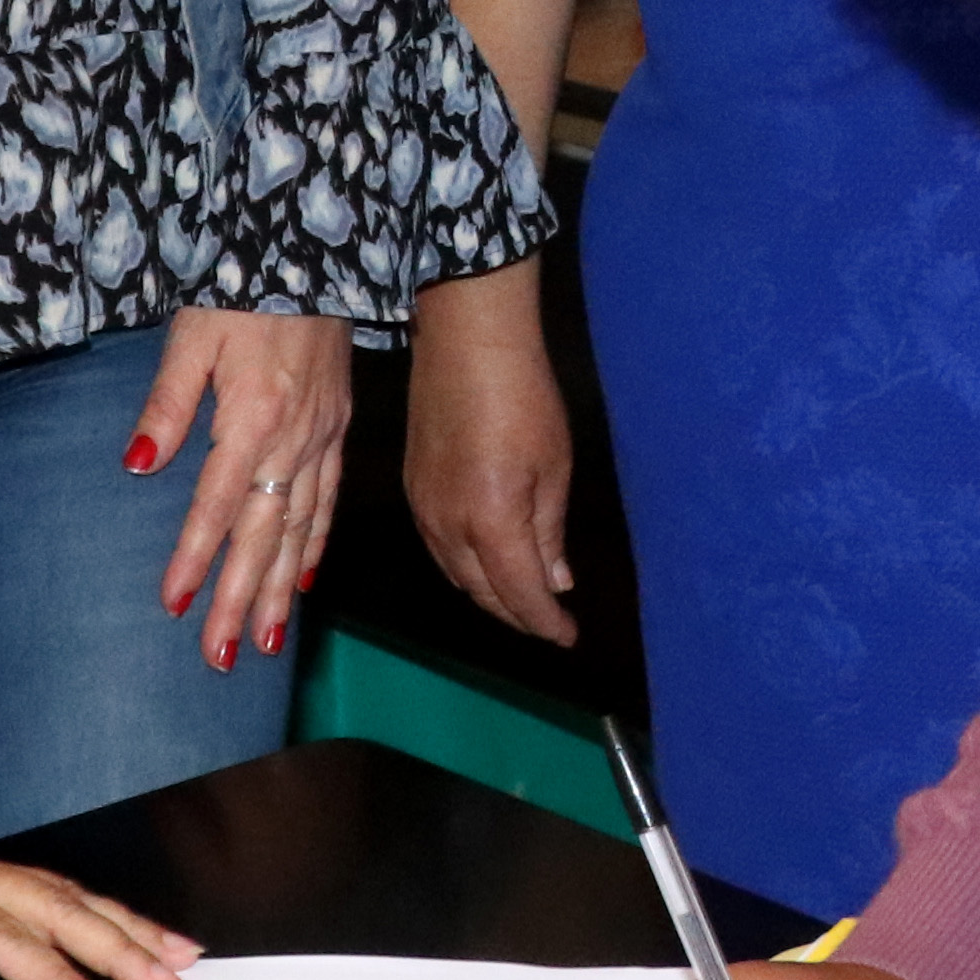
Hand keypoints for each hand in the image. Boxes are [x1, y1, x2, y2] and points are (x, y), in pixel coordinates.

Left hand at [131, 308, 350, 670]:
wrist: (312, 247)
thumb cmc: (242, 286)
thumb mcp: (193, 333)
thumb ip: (167, 402)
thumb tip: (139, 464)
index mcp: (252, 417)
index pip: (217, 504)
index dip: (194, 557)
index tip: (173, 605)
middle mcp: (293, 438)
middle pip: (263, 533)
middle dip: (241, 599)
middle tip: (220, 657)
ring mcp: (322, 436)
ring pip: (300, 527)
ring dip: (279, 588)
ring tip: (263, 641)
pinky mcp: (337, 426)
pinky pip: (328, 499)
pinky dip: (315, 544)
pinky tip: (303, 579)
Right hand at [403, 261, 577, 647]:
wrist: (466, 342)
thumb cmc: (524, 397)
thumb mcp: (554, 467)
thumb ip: (549, 532)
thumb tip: (555, 581)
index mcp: (492, 522)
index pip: (519, 594)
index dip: (545, 623)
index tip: (567, 637)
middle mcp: (449, 527)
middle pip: (482, 593)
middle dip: (517, 615)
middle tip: (547, 623)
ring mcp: (424, 509)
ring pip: (456, 575)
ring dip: (488, 595)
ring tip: (521, 600)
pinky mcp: (412, 489)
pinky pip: (438, 550)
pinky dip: (465, 569)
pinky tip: (485, 563)